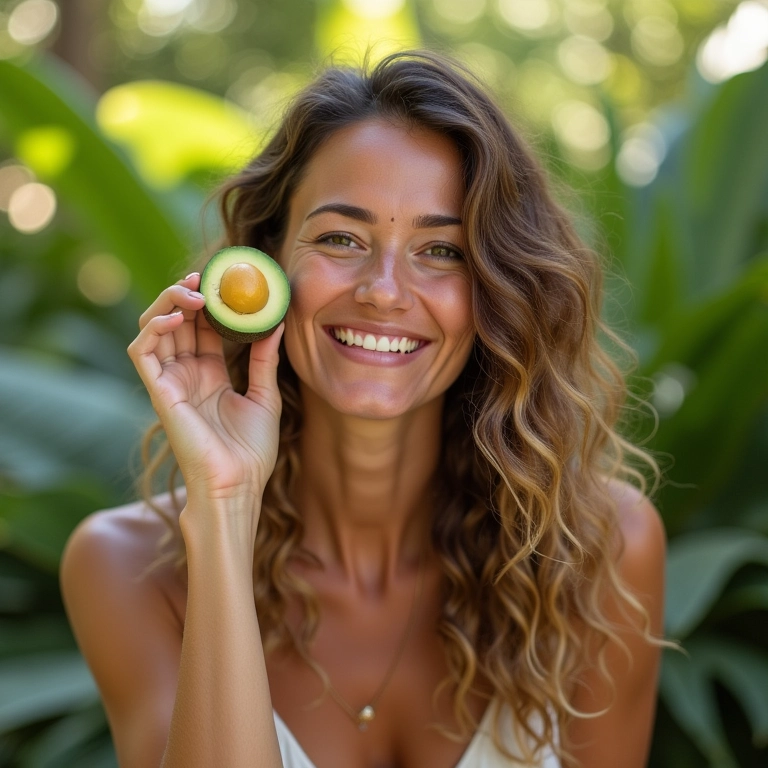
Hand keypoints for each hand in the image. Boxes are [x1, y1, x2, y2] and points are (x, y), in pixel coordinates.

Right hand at [127, 273, 283, 512]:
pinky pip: (142, 352)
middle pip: (177, 322)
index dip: (209, 303)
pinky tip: (178, 316)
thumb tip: (276, 321)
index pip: (203, 327)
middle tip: (204, 277)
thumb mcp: (266, 396)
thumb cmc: (252, 450)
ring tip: (192, 291)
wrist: (238, 484)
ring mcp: (171, 382)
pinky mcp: (159, 392)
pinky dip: (153, 328)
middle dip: (187, 294)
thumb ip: (266, 359)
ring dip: (168, 303)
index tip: (224, 282)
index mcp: (210, 374)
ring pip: (154, 329)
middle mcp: (187, 374)